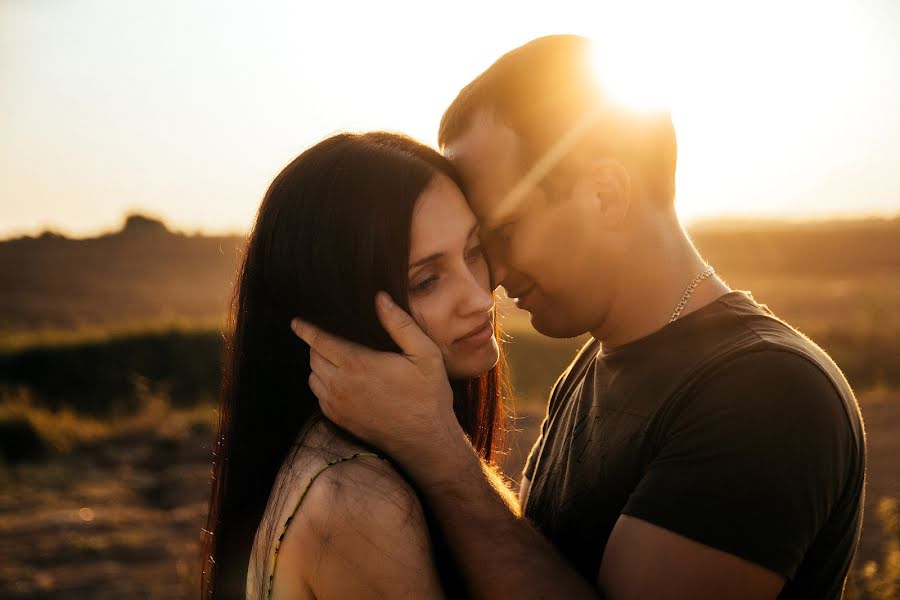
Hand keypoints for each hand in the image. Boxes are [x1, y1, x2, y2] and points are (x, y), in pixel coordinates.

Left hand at [291, 292, 461, 464]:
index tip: (296, 322)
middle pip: (313, 357)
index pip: (320, 341)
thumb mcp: (425, 354)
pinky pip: (319, 396)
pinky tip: (340, 380)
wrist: (426, 440)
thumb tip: (380, 298)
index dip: (306, 329)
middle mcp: (341, 385)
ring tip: (334, 358)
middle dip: (317, 345)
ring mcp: (338, 405)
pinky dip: (323, 385)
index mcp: (358, 364)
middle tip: (329, 338)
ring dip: (319, 365)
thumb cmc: (428, 395)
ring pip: (313, 377)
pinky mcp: (339, 420)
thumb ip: (400, 324)